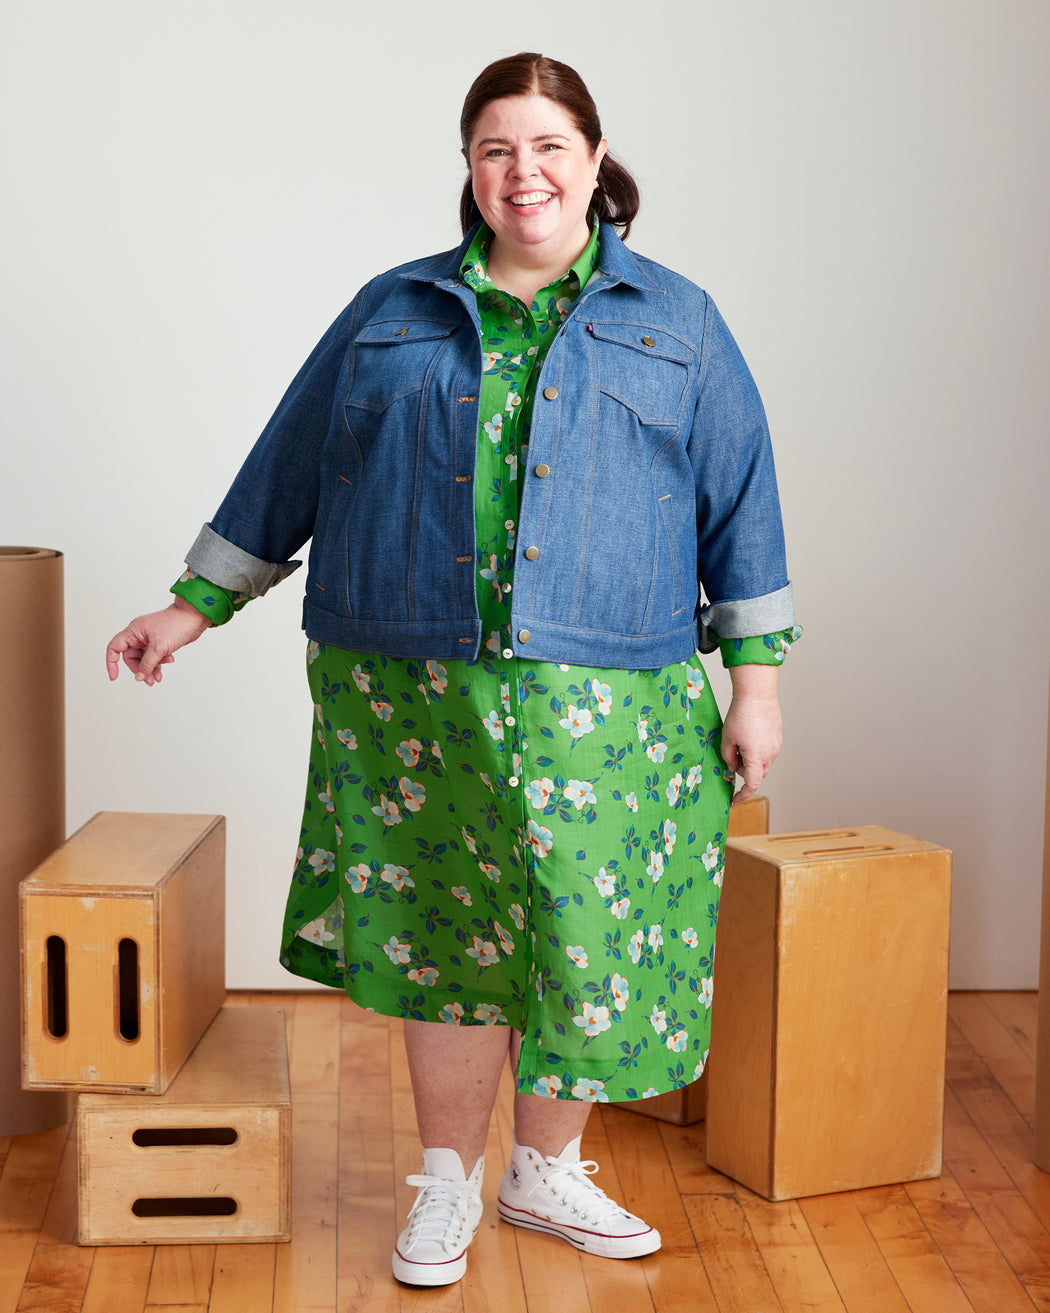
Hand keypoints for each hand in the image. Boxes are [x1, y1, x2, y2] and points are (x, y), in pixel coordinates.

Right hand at [106, 597, 210, 685]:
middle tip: (149, 681)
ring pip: (144, 659)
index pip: (114, 648)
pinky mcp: (159, 642)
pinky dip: (159, 663)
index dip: (111, 663)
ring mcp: (149, 639)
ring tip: (158, 678)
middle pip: (131, 657)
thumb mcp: (159, 648)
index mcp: (133, 631)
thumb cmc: (176, 625)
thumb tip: (138, 677)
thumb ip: (147, 664)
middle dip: (140, 670)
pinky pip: (154, 656)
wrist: (194, 617)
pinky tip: (169, 662)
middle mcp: (139, 635)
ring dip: (150, 669)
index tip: (114, 677)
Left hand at [720, 664, 781, 803]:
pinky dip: (757, 750)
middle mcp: (770, 754)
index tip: (734, 800)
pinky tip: (748, 735)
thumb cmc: (741, 715)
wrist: (758, 694)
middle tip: (731, 758)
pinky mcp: (777, 737)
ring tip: (739, 742)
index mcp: (756, 757)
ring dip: (750, 760)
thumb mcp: (726, 738)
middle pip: (757, 773)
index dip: (743, 795)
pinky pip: (767, 751)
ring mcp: (776, 746)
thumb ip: (727, 757)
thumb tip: (731, 766)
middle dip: (744, 771)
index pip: (752, 784)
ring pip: (763, 762)